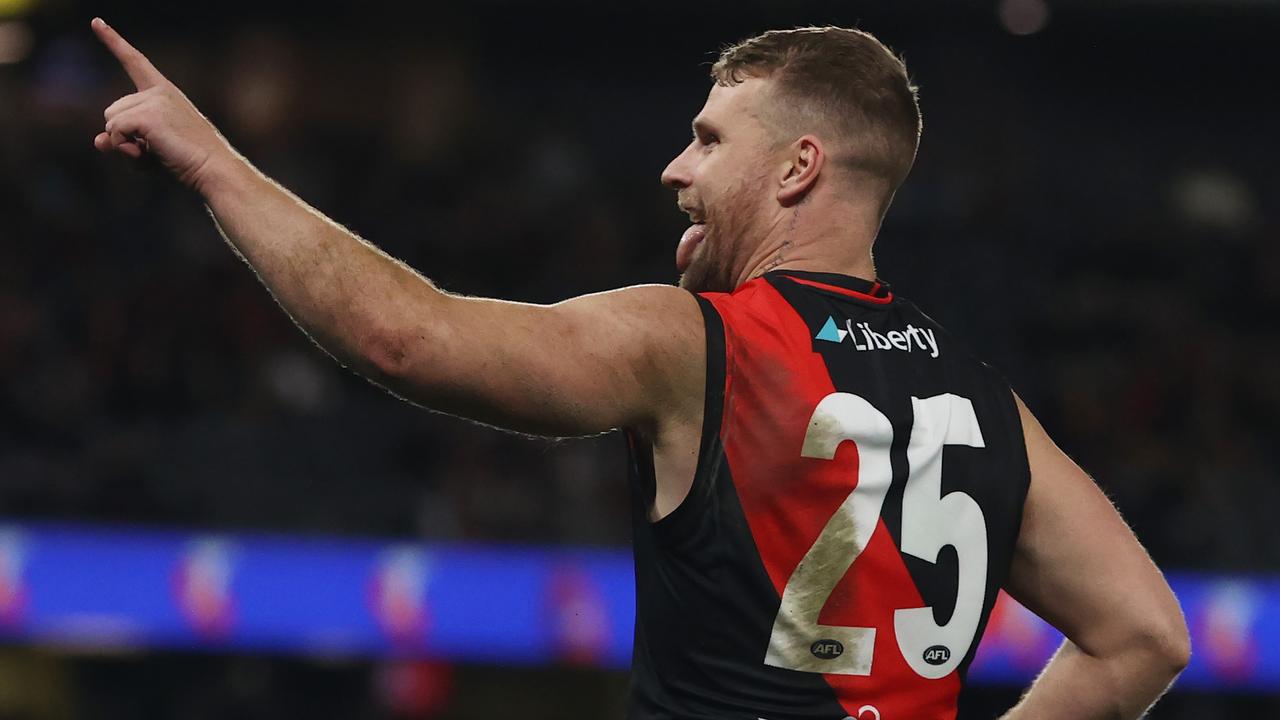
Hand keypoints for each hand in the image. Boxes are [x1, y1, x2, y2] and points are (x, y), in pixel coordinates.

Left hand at [91, 17, 234, 192]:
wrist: (214, 168)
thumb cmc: (189, 161)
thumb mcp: (151, 147)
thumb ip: (123, 140)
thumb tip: (97, 142)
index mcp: (165, 92)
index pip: (135, 62)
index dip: (113, 41)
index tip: (96, 22)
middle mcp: (159, 91)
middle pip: (112, 110)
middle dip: (122, 135)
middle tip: (152, 150)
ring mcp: (154, 101)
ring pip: (110, 121)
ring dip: (123, 143)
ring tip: (154, 153)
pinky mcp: (148, 115)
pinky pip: (115, 132)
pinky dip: (124, 149)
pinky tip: (148, 154)